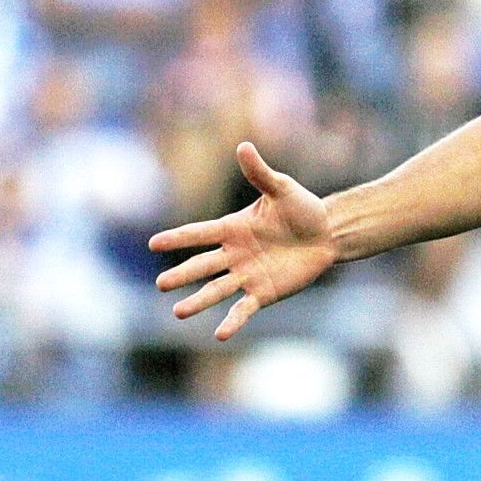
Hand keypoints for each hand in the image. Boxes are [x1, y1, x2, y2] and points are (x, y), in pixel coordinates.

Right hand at [149, 142, 335, 339]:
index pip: (199, 233)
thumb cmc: (302, 208)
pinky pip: (244, 308)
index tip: (153, 243)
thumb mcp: (282, 188)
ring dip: (199, 301)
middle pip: (202, 266)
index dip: (178, 238)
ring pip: (217, 289)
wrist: (327, 234)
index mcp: (233, 228)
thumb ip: (260, 173)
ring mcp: (247, 274)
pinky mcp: (263, 292)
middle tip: (160, 284)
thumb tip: (244, 146)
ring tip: (178, 313)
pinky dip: (233, 321)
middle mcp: (234, 254)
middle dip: (182, 275)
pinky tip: (220, 334)